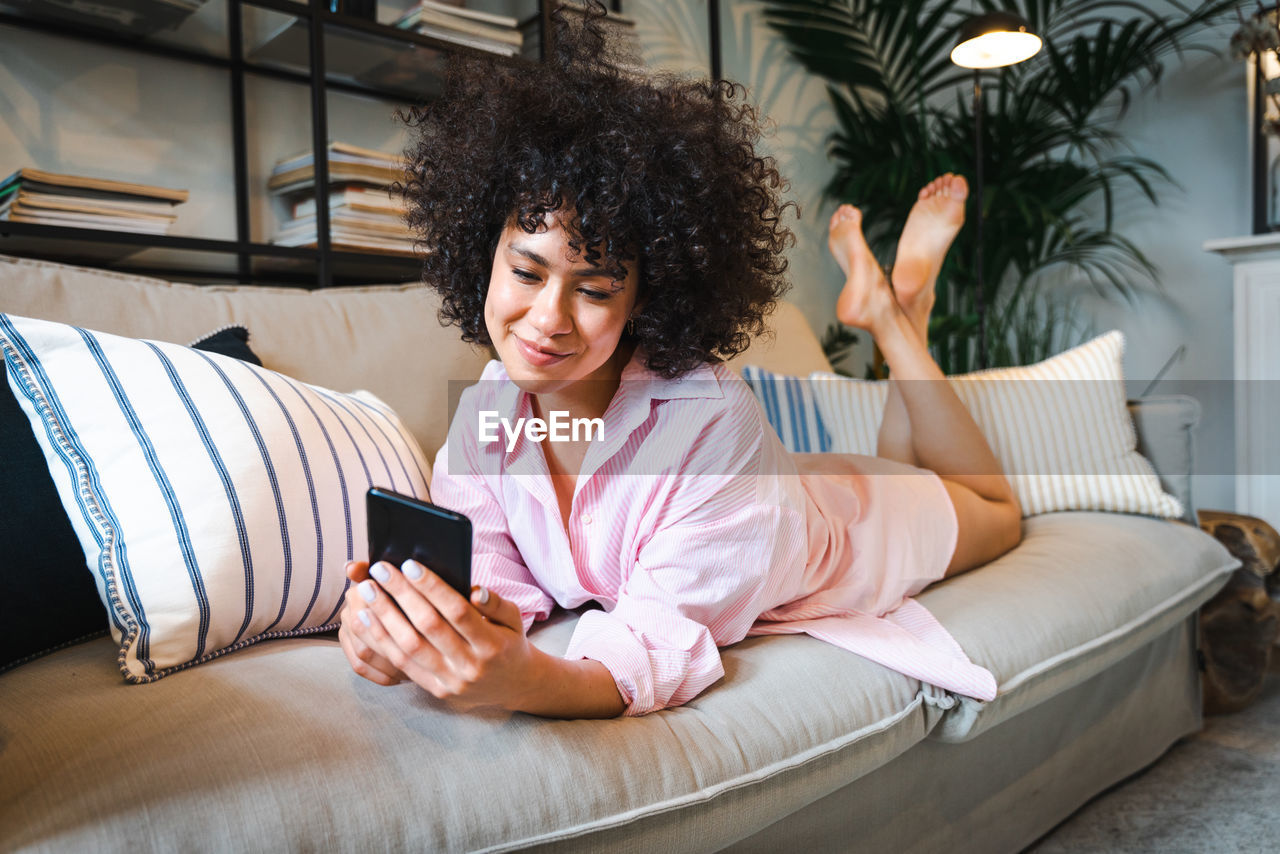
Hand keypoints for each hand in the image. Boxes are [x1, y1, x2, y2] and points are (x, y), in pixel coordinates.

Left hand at [346, 558, 534, 709]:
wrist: (514, 686)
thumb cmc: (509, 642)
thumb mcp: (514, 619)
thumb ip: (496, 602)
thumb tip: (474, 590)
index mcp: (492, 644)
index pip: (457, 611)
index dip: (432, 588)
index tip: (410, 565)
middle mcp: (470, 665)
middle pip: (428, 626)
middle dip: (401, 595)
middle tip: (379, 570)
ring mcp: (451, 681)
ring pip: (410, 647)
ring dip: (384, 617)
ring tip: (366, 591)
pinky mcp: (436, 691)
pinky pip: (402, 665)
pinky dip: (381, 640)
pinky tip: (366, 619)